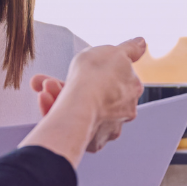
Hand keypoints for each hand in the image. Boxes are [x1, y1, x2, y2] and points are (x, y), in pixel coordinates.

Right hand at [20, 38, 146, 165]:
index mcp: (131, 91)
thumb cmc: (96, 75)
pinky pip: (73, 127)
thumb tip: (142, 42)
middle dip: (69, 88)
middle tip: (47, 83)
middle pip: (94, 97)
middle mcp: (124, 113)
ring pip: (82, 112)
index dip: (89, 72)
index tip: (74, 67)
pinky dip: (57, 114)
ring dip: (59, 99)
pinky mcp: (94, 144)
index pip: (110, 79)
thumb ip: (129, 48)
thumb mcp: (113, 52)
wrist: (81, 104)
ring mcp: (110, 130)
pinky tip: (44, 102)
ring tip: (44, 91)